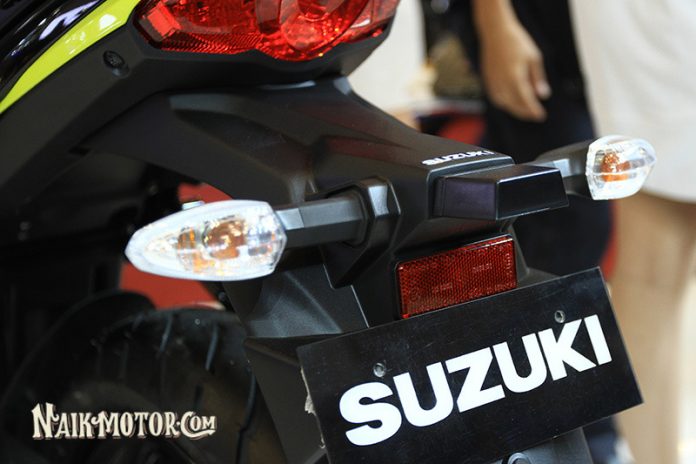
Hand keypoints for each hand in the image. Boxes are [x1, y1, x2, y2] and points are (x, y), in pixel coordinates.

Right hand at [475, 2, 550, 121]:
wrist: (496, 32)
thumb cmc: (517, 42)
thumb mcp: (534, 58)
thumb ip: (538, 78)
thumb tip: (543, 95)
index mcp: (516, 77)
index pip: (526, 100)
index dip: (534, 110)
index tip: (541, 116)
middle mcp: (503, 83)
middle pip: (514, 105)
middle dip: (525, 112)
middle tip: (535, 115)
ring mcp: (493, 82)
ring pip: (504, 103)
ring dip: (514, 109)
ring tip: (524, 111)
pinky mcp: (487, 80)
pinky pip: (496, 97)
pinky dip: (504, 103)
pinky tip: (511, 102)